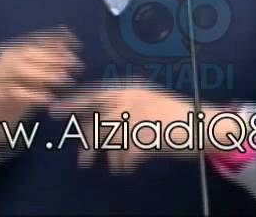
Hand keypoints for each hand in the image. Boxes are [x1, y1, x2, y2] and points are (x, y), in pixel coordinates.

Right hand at [0, 27, 81, 144]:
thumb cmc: (19, 94)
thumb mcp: (35, 76)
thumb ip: (47, 60)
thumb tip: (67, 43)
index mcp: (11, 50)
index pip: (34, 41)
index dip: (55, 41)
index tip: (76, 43)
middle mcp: (0, 59)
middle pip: (27, 53)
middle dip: (52, 57)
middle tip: (73, 62)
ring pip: (19, 69)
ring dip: (44, 73)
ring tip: (63, 79)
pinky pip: (14, 92)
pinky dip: (33, 95)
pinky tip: (48, 98)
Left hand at [50, 85, 243, 172]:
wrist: (202, 127)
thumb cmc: (172, 118)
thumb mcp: (146, 106)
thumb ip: (120, 113)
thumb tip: (91, 129)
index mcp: (130, 89)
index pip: (95, 95)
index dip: (74, 103)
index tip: (54, 111)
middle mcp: (131, 99)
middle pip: (98, 121)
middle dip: (87, 142)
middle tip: (82, 161)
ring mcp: (138, 116)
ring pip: (110, 140)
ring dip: (110, 157)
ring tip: (115, 166)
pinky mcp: (146, 136)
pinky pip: (124, 155)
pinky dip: (125, 164)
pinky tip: (129, 166)